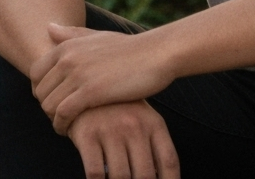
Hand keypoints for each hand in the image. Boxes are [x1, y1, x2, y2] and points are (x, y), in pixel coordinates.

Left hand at [31, 25, 175, 132]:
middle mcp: (68, 58)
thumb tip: (48, 27)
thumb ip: (72, 34)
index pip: (35, 73)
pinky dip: (62, 125)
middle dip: (47, 107)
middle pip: (40, 91)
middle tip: (60, 117)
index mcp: (67, 45)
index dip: (40, 90)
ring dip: (53, 119)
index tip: (52, 101)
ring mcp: (78, 74)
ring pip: (48, 104)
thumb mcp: (99, 36)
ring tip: (65, 126)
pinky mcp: (90, 92)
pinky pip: (63, 113)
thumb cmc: (130, 48)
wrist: (156, 55)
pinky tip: (71, 132)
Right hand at [66, 101, 180, 178]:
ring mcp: (111, 130)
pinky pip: (95, 172)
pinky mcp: (88, 135)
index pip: (168, 161)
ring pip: (120, 176)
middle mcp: (134, 127)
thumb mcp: (144, 120)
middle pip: (145, 174)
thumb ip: (154, 146)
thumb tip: (162, 176)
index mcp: (153, 124)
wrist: (85, 86)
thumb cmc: (119, 109)